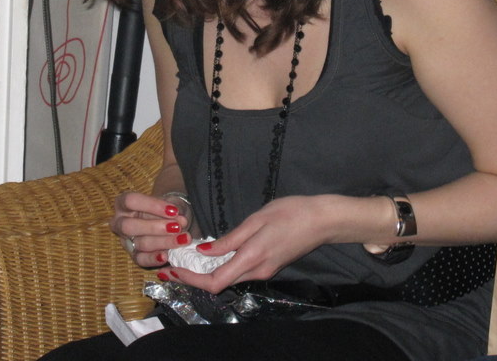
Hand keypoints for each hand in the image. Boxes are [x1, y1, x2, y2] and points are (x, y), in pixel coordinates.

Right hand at [111, 191, 193, 268]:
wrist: (167, 219)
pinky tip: (166, 256)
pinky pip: (141, 260)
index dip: (152, 205)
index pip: (130, 201)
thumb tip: (181, 221)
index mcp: (123, 203)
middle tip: (177, 227)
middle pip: (130, 226)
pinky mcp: (134, 255)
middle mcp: (119, 222)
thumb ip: (175, 210)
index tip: (173, 211)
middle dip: (154, 227)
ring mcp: (125, 241)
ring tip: (182, 239)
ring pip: (140, 243)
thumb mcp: (168, 203)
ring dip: (163, 242)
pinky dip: (154, 259)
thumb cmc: (164, 208)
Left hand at [157, 195, 334, 293]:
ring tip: (189, 255)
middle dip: (194, 275)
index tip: (174, 269)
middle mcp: (257, 271)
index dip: (191, 279)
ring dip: (207, 270)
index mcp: (251, 259)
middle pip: (219, 283)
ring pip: (229, 278)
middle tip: (175, 260)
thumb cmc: (291, 213)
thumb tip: (204, 251)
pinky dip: (223, 265)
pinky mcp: (270, 266)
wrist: (323, 220)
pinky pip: (240, 271)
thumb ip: (231, 239)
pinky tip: (213, 252)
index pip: (214, 282)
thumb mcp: (257, 219)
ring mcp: (265, 271)